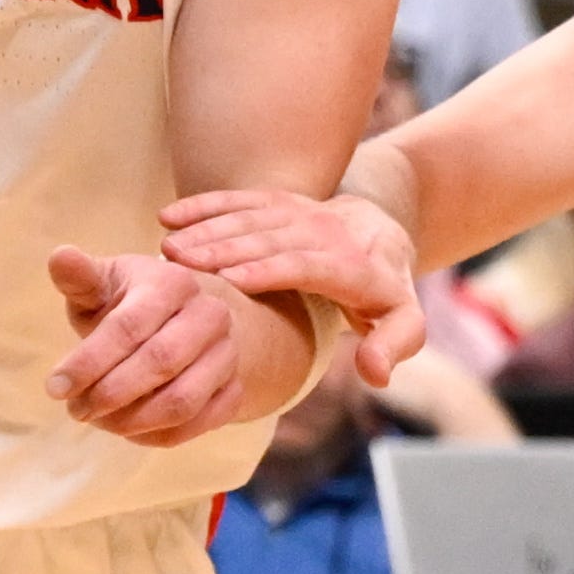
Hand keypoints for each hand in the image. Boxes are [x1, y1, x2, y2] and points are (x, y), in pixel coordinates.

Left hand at [45, 247, 263, 444]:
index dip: (89, 361)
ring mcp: (228, 354)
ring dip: (132, 420)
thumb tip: (60, 257)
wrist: (191, 323)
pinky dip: (156, 436)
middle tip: (76, 410)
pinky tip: (126, 429)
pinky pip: (196, 425)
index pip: (129, 326)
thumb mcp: (105, 284)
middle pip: (160, 363)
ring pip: (182, 401)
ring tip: (98, 420)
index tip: (55, 387)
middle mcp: (209, 315)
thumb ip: (80, 277)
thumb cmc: (133, 304)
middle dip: (110, 393)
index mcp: (173, 281)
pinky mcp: (233, 389)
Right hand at [162, 184, 425, 367]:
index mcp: (355, 266)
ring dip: (208, 229)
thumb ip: (392, 346)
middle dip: (226, 249)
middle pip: (272, 238)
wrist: (383, 234)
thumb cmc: (385, 293)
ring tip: (170, 249)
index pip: (310, 264)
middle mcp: (326, 231)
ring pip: (251, 217)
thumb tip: (375, 373)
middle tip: (183, 266)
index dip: (273, 270)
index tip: (231, 281)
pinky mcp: (278, 201)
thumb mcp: (404, 322)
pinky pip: (240, 199)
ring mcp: (300, 212)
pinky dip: (204, 206)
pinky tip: (168, 216)